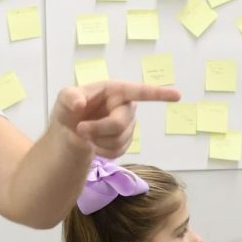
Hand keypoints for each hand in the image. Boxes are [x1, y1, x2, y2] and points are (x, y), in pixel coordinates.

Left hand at [52, 81, 180, 157]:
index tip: (177, 96)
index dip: (158, 94)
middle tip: (81, 129)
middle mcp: (124, 106)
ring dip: (99, 141)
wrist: (67, 133)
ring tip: (85, 135)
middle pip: (121, 123)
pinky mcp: (125, 141)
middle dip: (100, 129)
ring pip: (120, 139)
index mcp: (113, 90)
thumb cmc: (69, 109)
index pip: (138, 91)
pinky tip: (94, 145)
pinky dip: (103, 151)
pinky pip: (119, 151)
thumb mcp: (63, 99)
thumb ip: (69, 97)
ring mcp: (127, 125)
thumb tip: (79, 103)